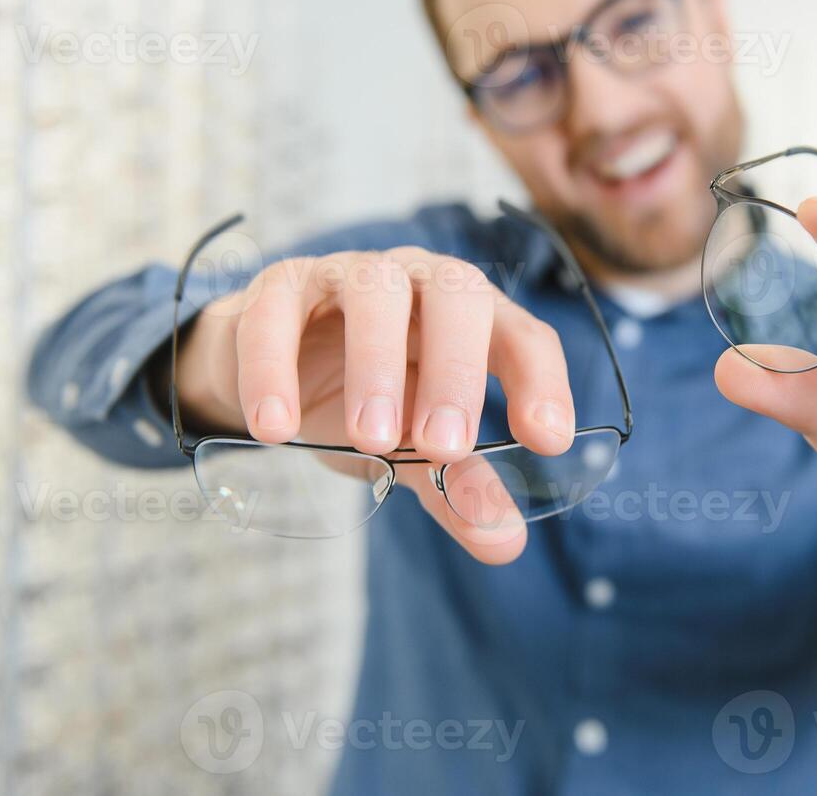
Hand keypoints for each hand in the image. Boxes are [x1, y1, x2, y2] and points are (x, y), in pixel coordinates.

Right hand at [174, 247, 576, 563]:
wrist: (268, 372)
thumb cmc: (363, 401)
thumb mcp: (415, 447)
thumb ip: (459, 487)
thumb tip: (505, 542)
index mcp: (471, 317)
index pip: (522, 334)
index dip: (541, 381)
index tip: (548, 440)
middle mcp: (419, 280)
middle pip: (457, 293)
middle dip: (457, 370)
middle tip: (444, 446)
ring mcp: (349, 274)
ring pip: (375, 290)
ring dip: (376, 364)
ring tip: (370, 440)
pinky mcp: (280, 286)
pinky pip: (277, 313)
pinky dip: (274, 368)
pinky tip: (275, 428)